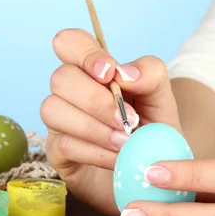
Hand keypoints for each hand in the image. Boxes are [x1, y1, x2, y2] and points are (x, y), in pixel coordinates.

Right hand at [40, 29, 180, 215]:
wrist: (151, 172)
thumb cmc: (151, 132)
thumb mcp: (162, 100)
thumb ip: (151, 75)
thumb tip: (124, 73)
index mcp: (92, 71)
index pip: (69, 43)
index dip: (85, 54)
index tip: (109, 74)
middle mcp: (70, 92)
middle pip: (60, 78)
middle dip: (96, 100)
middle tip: (128, 121)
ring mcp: (59, 122)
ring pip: (53, 109)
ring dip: (93, 128)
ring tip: (124, 142)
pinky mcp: (57, 152)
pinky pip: (63, 144)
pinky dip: (95, 152)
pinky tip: (117, 159)